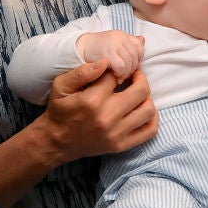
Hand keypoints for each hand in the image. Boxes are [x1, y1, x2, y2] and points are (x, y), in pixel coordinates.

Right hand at [41, 62, 157, 162]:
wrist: (56, 141)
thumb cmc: (59, 110)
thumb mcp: (61, 86)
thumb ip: (81, 72)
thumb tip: (105, 61)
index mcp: (92, 100)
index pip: (117, 75)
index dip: (117, 69)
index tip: (114, 70)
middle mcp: (107, 117)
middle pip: (141, 90)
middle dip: (139, 78)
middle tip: (133, 75)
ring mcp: (116, 133)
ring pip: (148, 110)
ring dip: (146, 97)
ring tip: (136, 93)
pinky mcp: (121, 145)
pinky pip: (149, 131)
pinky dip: (151, 119)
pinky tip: (141, 109)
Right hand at [76, 30, 144, 80]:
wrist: (78, 48)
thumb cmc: (97, 49)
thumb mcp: (114, 42)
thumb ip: (128, 42)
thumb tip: (143, 40)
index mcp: (122, 35)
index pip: (139, 46)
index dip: (138, 59)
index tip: (131, 67)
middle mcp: (119, 37)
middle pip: (135, 56)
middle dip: (132, 69)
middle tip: (125, 76)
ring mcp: (113, 45)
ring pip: (129, 62)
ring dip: (126, 73)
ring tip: (119, 77)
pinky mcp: (107, 54)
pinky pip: (121, 67)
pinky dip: (120, 74)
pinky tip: (114, 76)